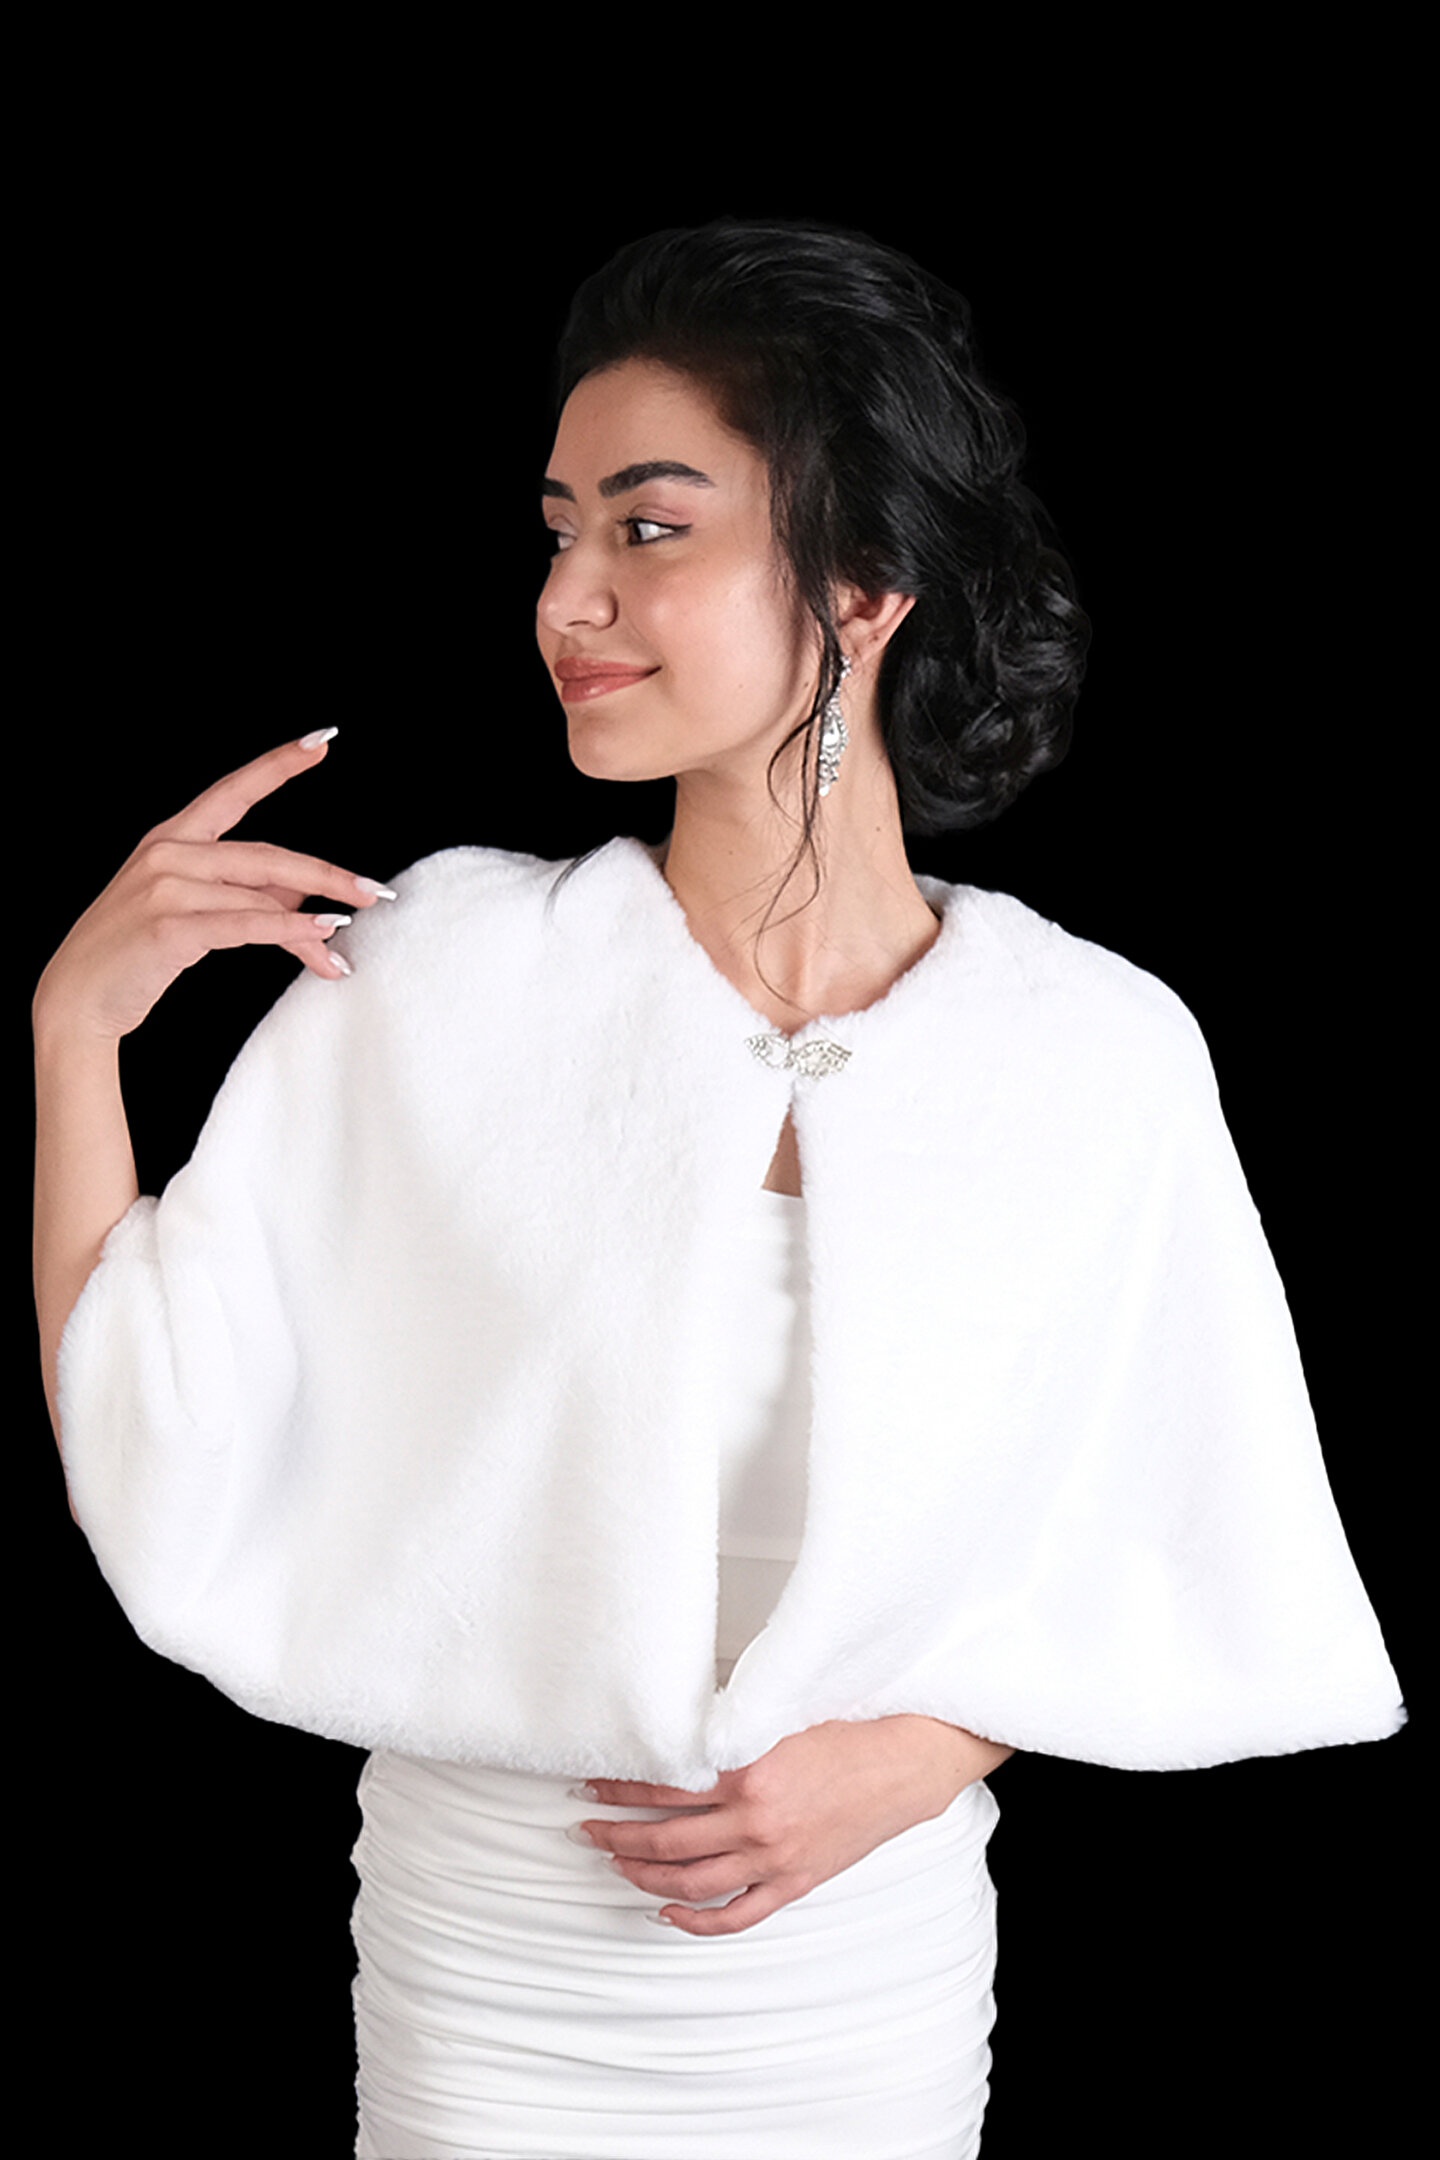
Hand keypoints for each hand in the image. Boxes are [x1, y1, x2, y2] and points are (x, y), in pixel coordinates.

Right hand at [34, 731, 386, 1044]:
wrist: (75, 997)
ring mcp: (165, 888)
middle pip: (267, 857)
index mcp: (171, 838)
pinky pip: (244, 924)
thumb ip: (241, 891)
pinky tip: (319, 935)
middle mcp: (168, 853)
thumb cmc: (133, 951)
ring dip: (309, 928)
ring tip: (340, 949)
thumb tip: (305, 896)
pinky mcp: (168, 928)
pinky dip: (288, 931)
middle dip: (326, 875)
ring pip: (261, 899)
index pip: (234, 791)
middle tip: (373, 891)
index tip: (321, 741)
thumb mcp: (186, 906)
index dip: (279, 765)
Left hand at [578, 1716, 1012, 1936]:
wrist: (902, 1762)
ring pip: (690, 1880)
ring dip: (644, 1873)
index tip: (592, 1784)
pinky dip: (696, 1920)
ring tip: (615, 1861)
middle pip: (666, 1838)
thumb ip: (727, 1733)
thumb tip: (671, 1738)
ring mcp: (774, 1858)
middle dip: (617, 1834)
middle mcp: (756, 1820)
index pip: (663, 1786)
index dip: (620, 1788)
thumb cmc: (844, 1731)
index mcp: (748, 1771)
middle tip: (586, 1828)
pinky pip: (736, 1914)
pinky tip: (667, 1910)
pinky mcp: (793, 1882)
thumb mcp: (778, 1718)